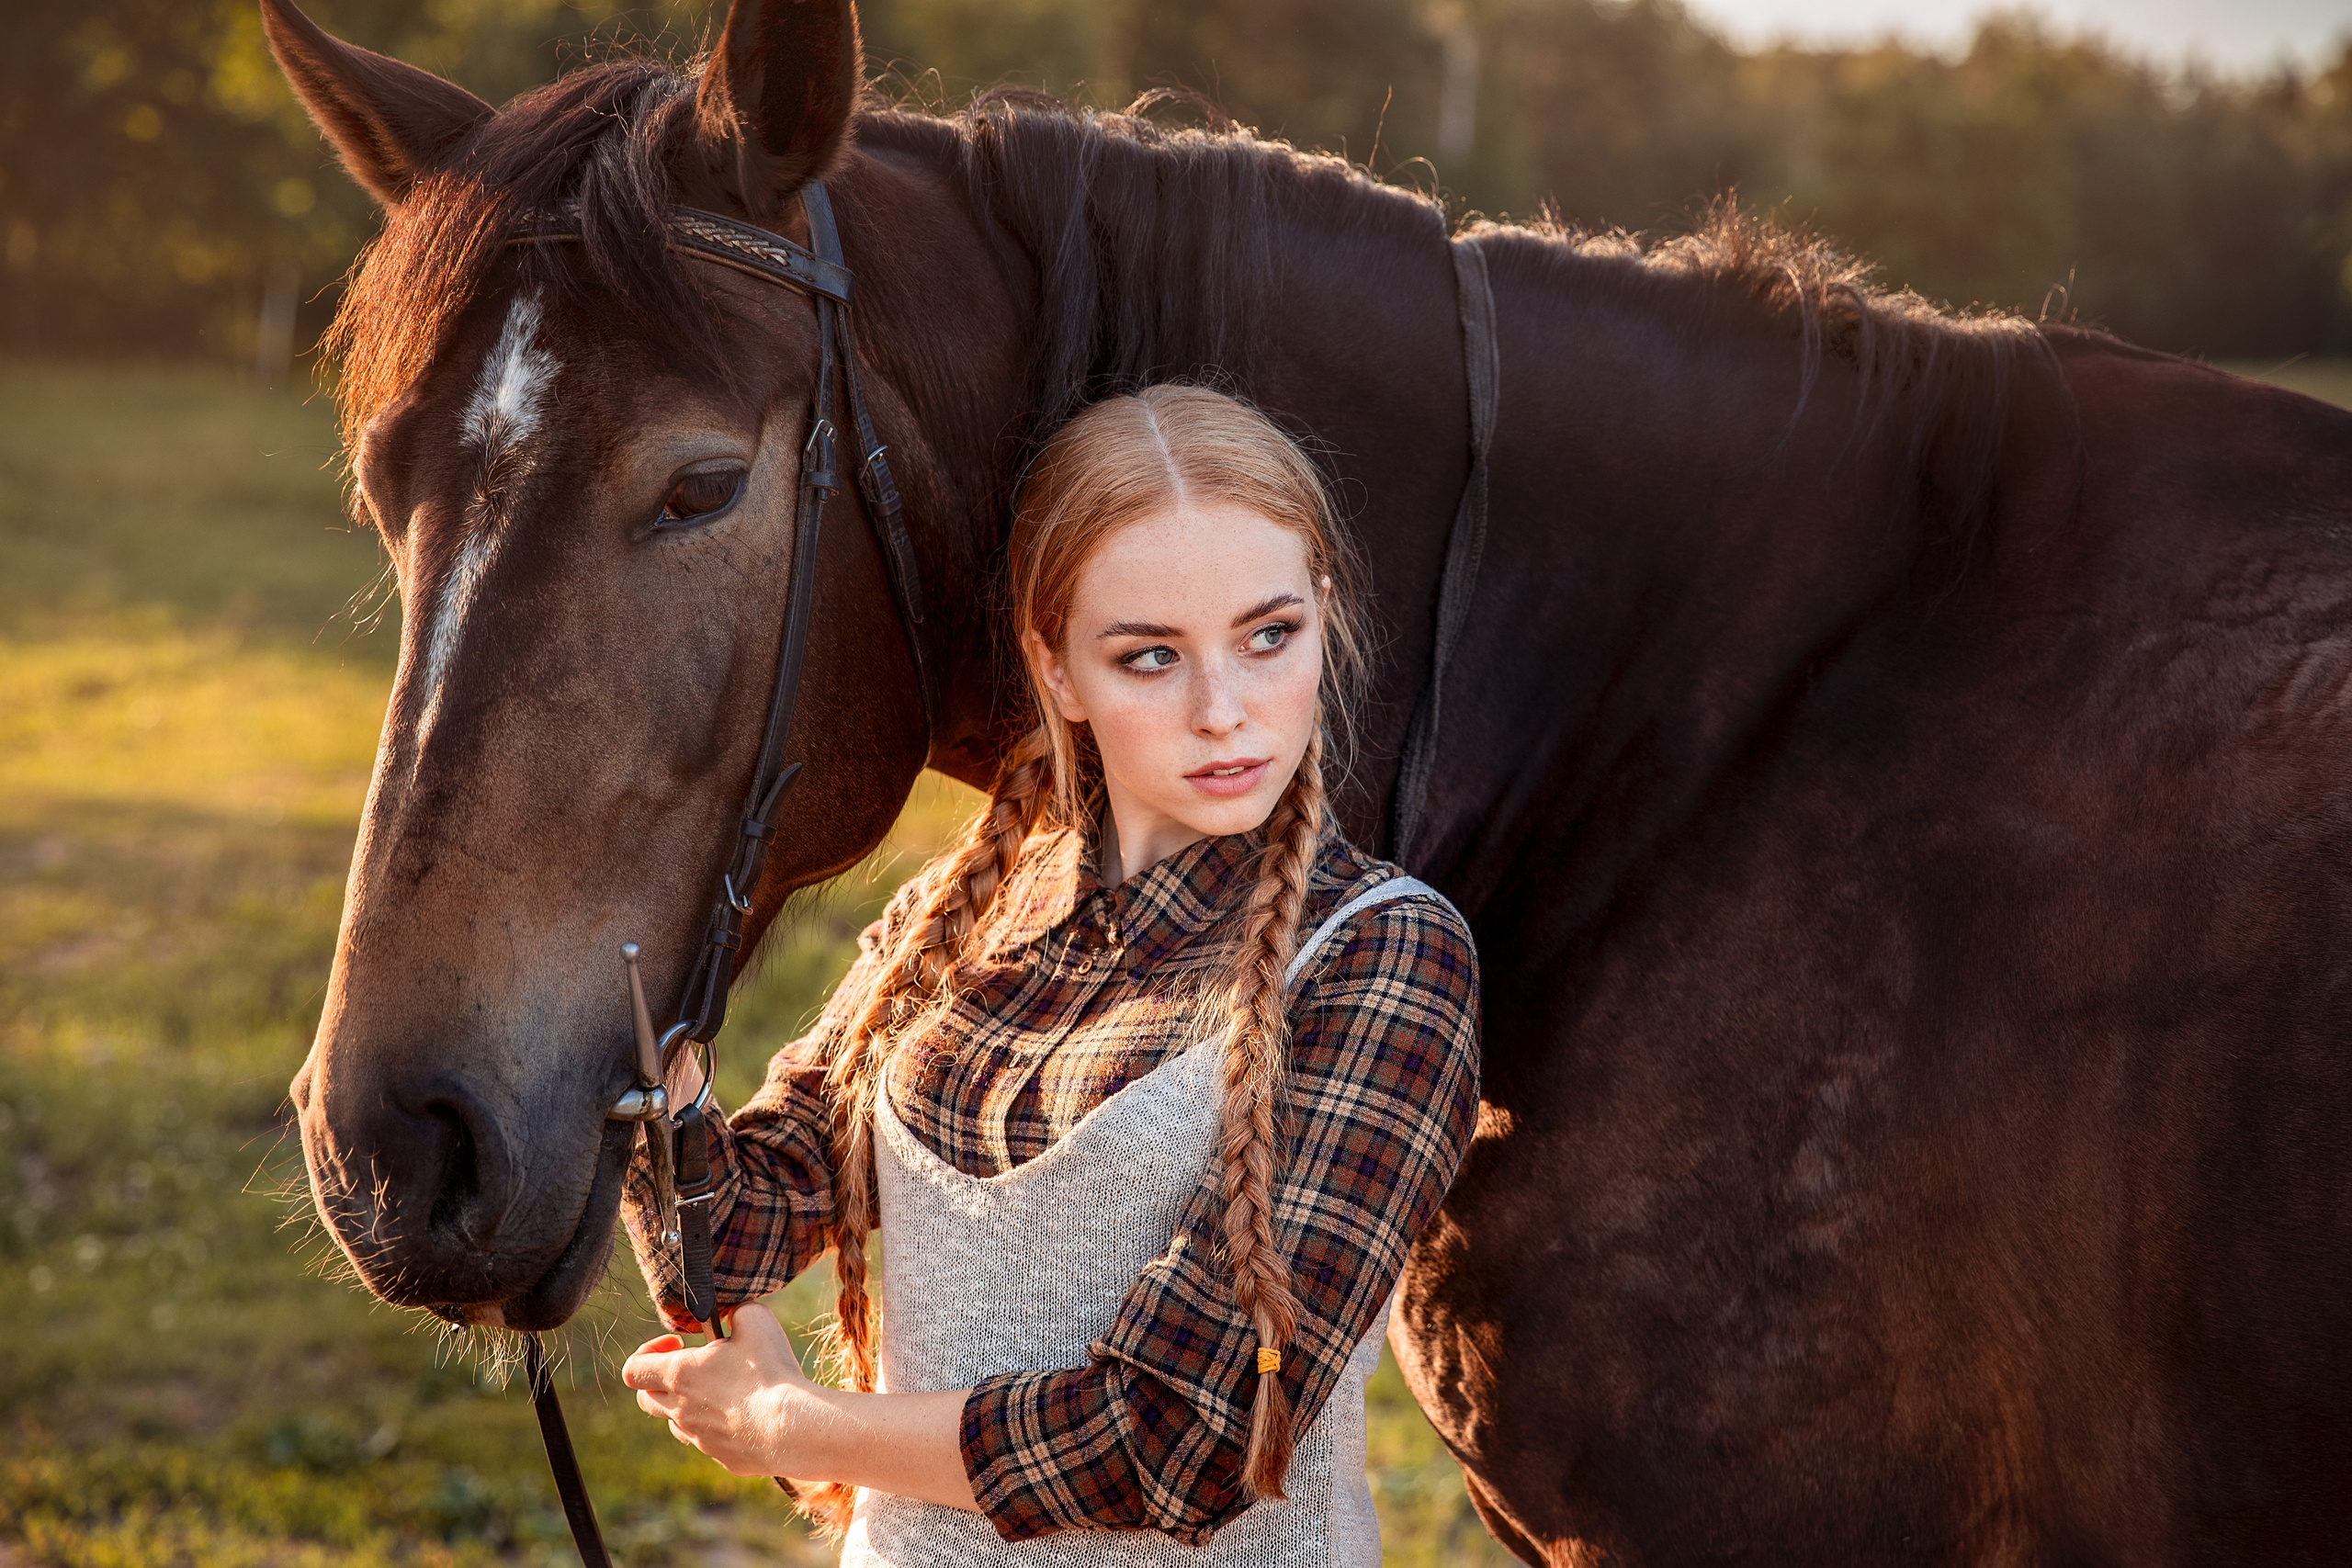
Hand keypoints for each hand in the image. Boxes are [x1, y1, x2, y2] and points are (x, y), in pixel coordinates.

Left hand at [622, 1303, 823, 1476]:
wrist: (792, 1429)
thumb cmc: (770, 1372)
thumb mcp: (756, 1320)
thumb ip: (736, 1312)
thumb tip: (733, 1317)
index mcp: (679, 1374)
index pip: (633, 1369)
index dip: (648, 1350)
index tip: (678, 1343)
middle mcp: (680, 1410)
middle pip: (645, 1399)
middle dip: (661, 1381)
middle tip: (695, 1368)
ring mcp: (699, 1438)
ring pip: (675, 1422)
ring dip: (689, 1405)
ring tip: (724, 1390)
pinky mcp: (722, 1457)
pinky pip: (709, 1441)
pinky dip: (719, 1426)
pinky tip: (749, 1415)